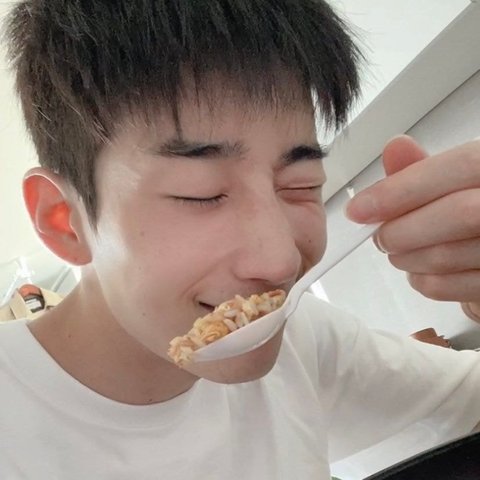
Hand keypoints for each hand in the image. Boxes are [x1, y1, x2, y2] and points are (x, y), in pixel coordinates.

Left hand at [345, 135, 479, 310]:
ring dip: (404, 256)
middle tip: (379, 234)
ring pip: (446, 255)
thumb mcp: (454, 180)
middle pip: (457, 214)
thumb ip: (423, 168)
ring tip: (399, 249)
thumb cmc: (472, 206)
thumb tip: (395, 150)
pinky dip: (419, 280)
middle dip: (400, 228)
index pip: (459, 168)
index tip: (360, 208)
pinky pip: (446, 287)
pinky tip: (419, 268)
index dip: (402, 189)